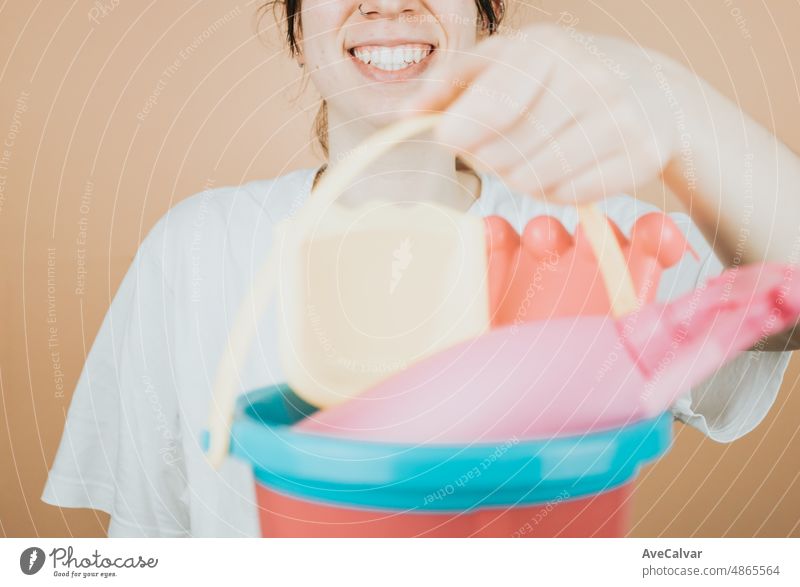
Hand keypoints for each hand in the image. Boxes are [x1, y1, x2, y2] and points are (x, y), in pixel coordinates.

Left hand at [404, 24, 681, 203]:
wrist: (655, 91)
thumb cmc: (563, 76)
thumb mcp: (511, 61)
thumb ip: (454, 84)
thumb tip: (406, 113)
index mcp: (546, 50)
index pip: (494, 104)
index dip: (462, 130)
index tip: (448, 138)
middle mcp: (587, 79)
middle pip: (508, 152)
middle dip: (491, 159)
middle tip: (498, 148)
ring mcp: (618, 118)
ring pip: (537, 179)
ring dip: (521, 177)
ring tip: (532, 155)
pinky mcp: (639, 155)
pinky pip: (571, 193)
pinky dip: (556, 190)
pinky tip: (564, 167)